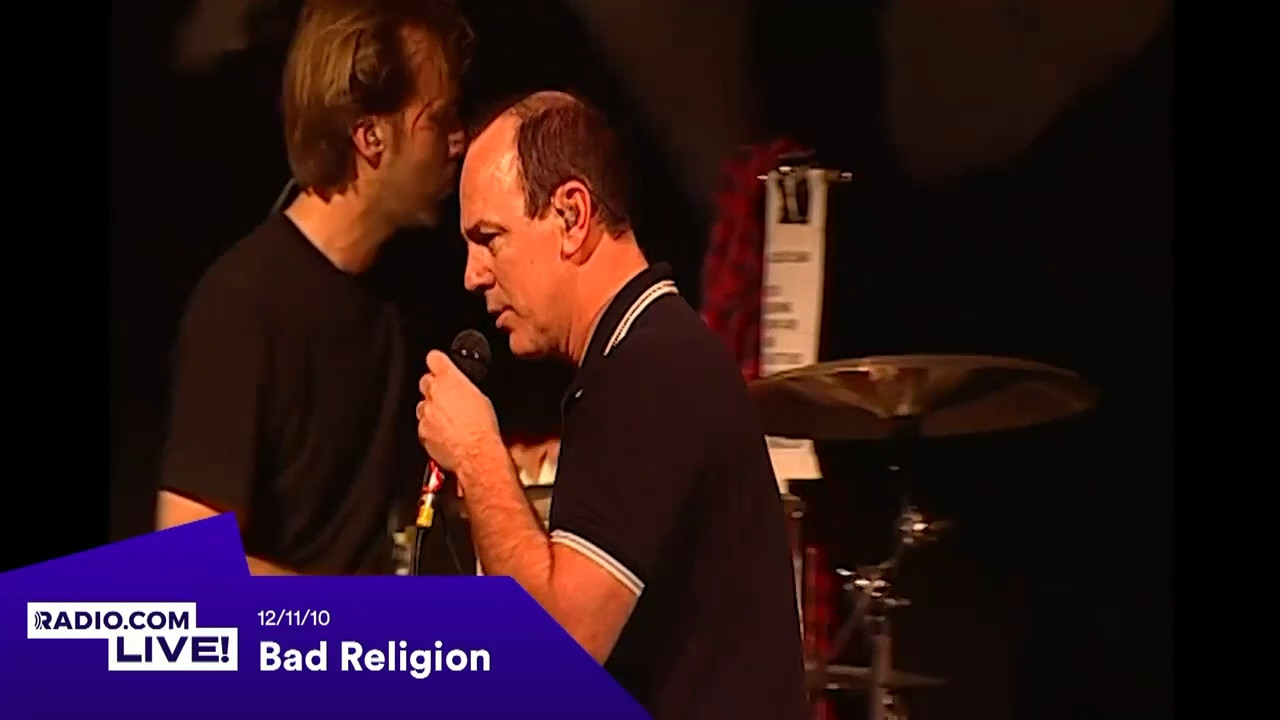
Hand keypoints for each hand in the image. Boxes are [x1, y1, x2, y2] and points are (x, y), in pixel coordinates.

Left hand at [416, 350, 501, 473]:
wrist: (476, 453)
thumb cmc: (483, 427)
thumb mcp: (481, 398)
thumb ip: (464, 388)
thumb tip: (462, 388)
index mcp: (449, 380)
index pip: (434, 358)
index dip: (436, 361)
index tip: (438, 363)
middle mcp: (433, 394)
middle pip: (425, 382)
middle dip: (433, 387)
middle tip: (446, 396)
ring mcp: (426, 413)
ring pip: (423, 405)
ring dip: (432, 409)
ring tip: (448, 419)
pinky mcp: (422, 432)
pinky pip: (423, 425)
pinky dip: (431, 427)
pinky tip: (445, 433)